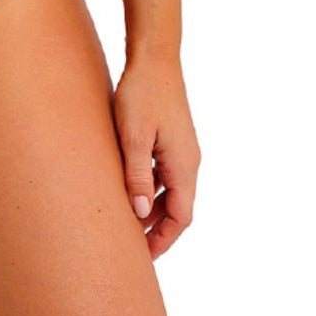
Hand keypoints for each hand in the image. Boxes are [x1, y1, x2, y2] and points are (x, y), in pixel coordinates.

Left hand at [112, 56, 200, 261]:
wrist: (155, 57)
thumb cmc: (142, 94)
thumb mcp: (133, 137)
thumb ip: (137, 176)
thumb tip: (141, 212)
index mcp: (184, 166)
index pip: (181, 218)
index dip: (163, 240)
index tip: (143, 258)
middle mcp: (188, 162)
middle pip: (178, 208)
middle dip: (157, 230)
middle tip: (131, 248)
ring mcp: (182, 150)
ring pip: (171, 192)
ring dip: (153, 210)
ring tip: (126, 223)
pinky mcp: (173, 139)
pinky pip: (165, 174)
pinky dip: (151, 189)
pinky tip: (129, 189)